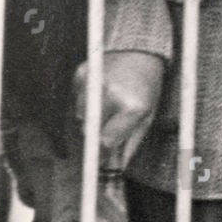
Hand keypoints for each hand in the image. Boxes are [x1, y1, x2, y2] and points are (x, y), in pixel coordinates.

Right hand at [73, 50, 165, 168]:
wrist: (141, 51)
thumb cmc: (147, 87)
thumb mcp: (147, 116)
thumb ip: (130, 144)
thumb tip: (115, 170)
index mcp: (133, 106)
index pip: (107, 141)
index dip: (103, 151)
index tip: (101, 156)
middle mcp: (112, 94)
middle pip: (89, 131)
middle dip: (96, 132)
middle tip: (107, 123)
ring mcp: (95, 82)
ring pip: (79, 115)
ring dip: (89, 115)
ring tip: (107, 101)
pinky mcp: (81, 73)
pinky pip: (74, 98)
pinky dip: (83, 99)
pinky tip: (98, 90)